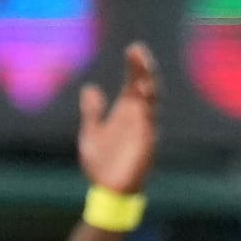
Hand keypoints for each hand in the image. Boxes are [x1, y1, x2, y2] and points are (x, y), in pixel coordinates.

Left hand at [77, 41, 159, 193]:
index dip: (134, 67)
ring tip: (143, 66)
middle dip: (143, 69)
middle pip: (145, 87)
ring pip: (150, 102)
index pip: (133, 83)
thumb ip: (92, 111)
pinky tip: (143, 92)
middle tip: (137, 50)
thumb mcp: (91, 132)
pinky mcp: (145, 144)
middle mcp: (138, 118)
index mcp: (126, 113)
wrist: (107, 191)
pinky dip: (147, 107)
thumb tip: (90, 88)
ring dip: (147, 83)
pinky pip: (149, 122)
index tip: (133, 49)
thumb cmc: (102, 164)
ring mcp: (144, 130)